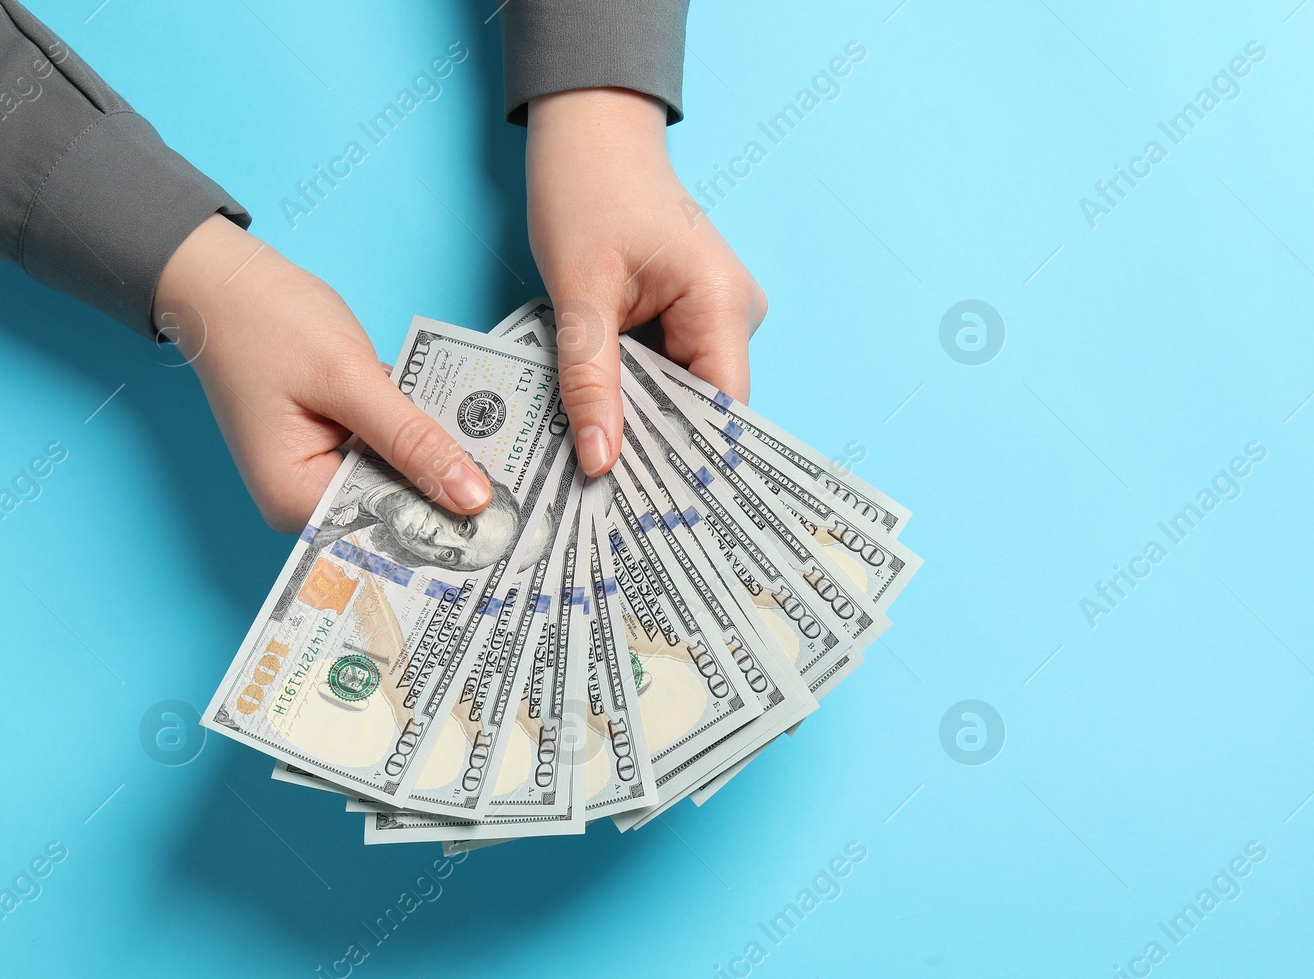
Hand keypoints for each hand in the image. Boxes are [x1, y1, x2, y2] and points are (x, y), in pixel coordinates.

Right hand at [152, 214, 491, 530]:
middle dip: (450, 492)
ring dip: (441, 462)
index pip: (387, 527)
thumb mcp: (349, 379)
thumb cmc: (270, 321)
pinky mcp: (337, 447)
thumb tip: (472, 498)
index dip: (448, 525)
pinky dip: (420, 437)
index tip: (510, 523)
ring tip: (512, 464)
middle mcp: (306, 500)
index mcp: (296, 499)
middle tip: (524, 492)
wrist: (225, 280)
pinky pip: (390, 452)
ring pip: (400, 479)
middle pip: (396, 508)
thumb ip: (411, 440)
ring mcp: (321, 473)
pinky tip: (469, 430)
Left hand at [526, 88, 766, 475]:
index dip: (688, 462)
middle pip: (703, 408)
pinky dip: (637, 393)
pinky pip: (670, 370)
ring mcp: (718, 313)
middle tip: (612, 508)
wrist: (588, 131)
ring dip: (643, 422)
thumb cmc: (587, 189)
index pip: (720, 409)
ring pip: (683, 394)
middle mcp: (735, 312)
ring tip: (601, 471)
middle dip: (658, 450)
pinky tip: (604, 421)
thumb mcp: (578, 292)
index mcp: (722, 303)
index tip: (652, 513)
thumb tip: (601, 461)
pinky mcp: (695, 314)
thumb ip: (590, 380)